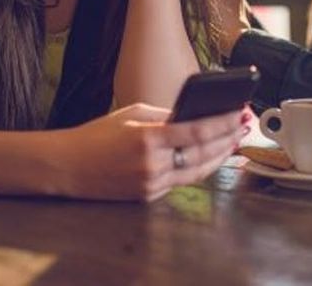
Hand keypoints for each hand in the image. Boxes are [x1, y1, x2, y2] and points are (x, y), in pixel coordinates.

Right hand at [54, 103, 248, 201]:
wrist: (67, 166)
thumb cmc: (96, 135)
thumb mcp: (131, 115)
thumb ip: (164, 115)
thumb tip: (194, 115)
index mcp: (148, 138)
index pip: (196, 131)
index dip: (222, 123)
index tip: (238, 114)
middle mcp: (152, 164)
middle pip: (202, 153)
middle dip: (227, 140)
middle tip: (244, 127)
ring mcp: (151, 184)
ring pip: (196, 172)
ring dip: (219, 157)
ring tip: (234, 142)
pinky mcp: (148, 197)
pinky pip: (180, 182)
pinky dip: (198, 169)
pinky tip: (210, 158)